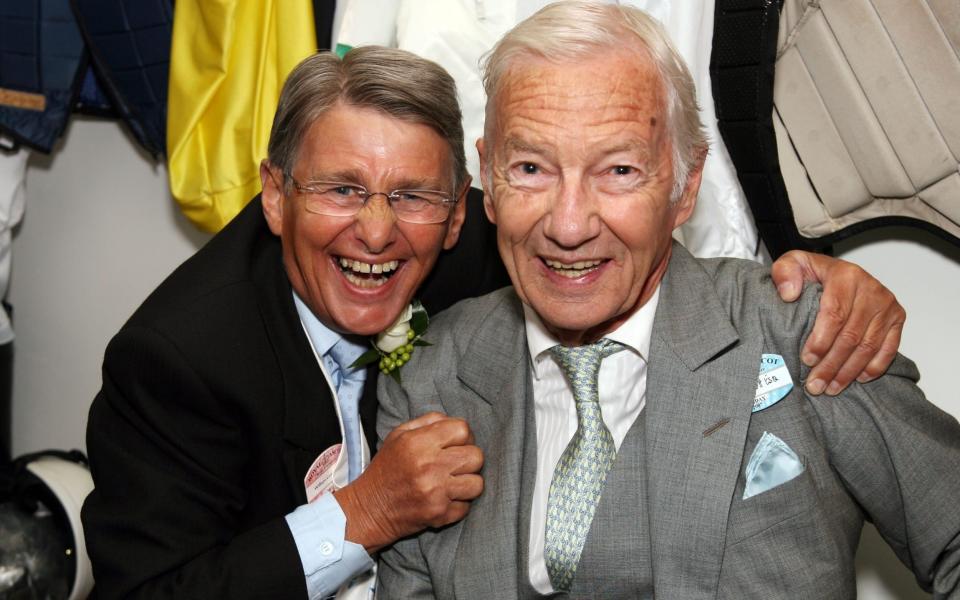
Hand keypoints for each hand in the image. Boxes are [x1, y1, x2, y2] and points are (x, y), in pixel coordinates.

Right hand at [334, 412, 483, 552]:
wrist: (369, 508)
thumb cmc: (387, 468)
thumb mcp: (399, 435)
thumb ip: (429, 422)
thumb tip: (454, 421)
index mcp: (419, 442)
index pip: (463, 430)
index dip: (463, 437)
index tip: (455, 445)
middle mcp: (429, 466)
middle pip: (476, 456)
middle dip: (468, 460)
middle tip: (455, 465)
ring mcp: (436, 492)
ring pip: (478, 483)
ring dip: (468, 483)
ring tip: (453, 483)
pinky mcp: (439, 514)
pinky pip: (467, 506)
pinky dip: (458, 504)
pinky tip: (444, 499)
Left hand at [771, 250, 904, 395]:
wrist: (835, 271)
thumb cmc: (812, 273)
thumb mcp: (792, 264)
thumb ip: (785, 273)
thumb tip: (789, 294)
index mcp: (846, 276)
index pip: (835, 314)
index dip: (821, 341)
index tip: (807, 360)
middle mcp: (871, 289)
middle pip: (851, 336)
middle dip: (831, 365)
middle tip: (815, 385)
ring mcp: (887, 305)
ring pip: (868, 346)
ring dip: (849, 372)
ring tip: (830, 388)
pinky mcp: (896, 318)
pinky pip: (889, 348)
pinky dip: (874, 367)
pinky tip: (858, 379)